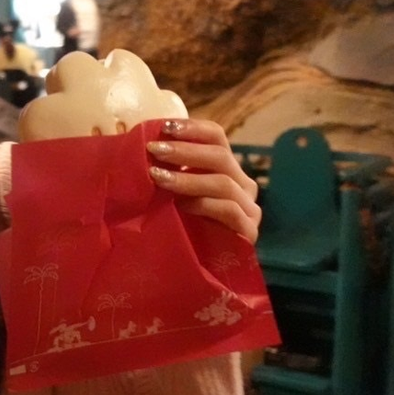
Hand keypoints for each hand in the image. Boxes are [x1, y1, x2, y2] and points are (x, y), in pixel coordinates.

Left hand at [146, 118, 260, 243]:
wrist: (198, 268)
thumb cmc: (183, 225)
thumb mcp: (174, 192)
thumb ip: (169, 168)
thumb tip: (143, 142)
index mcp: (228, 168)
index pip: (217, 136)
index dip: (192, 128)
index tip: (164, 127)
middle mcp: (243, 184)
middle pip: (221, 156)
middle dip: (185, 151)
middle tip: (154, 150)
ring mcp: (250, 208)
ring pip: (223, 183)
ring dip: (187, 178)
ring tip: (158, 178)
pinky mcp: (249, 232)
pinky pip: (229, 211)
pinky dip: (203, 205)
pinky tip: (181, 206)